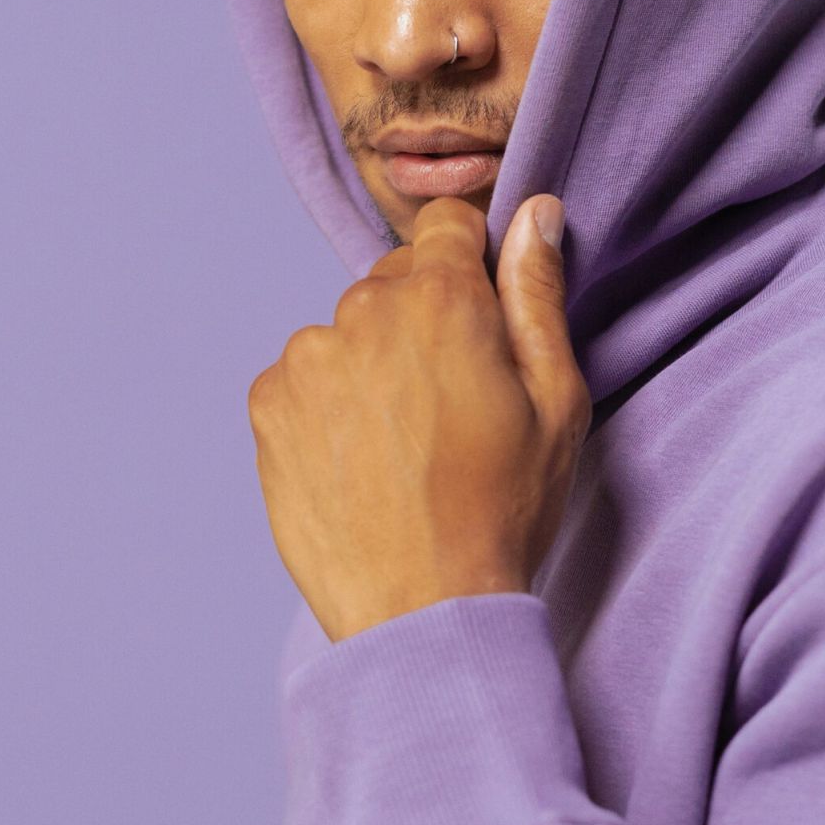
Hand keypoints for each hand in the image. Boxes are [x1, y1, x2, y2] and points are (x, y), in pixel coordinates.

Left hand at [246, 194, 589, 643]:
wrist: (422, 610)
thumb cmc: (503, 509)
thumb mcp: (556, 401)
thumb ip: (538, 294)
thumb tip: (534, 213)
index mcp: (444, 300)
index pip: (448, 226)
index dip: (471, 264)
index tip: (482, 318)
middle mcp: (363, 311)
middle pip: (396, 281)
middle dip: (425, 321)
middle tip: (453, 404)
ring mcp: (306, 358)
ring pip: (348, 331)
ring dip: (372, 364)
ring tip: (405, 444)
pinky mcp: (267, 405)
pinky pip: (303, 377)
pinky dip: (329, 405)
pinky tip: (363, 461)